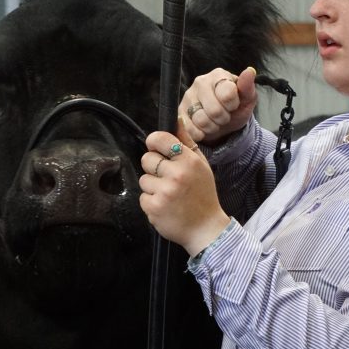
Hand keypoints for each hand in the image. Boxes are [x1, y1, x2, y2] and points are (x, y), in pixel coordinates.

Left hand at [139, 117, 230, 255]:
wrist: (206, 228)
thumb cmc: (203, 195)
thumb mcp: (201, 166)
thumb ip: (186, 142)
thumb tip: (176, 119)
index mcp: (188, 161)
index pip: (159, 139)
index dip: (154, 142)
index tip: (155, 148)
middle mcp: (176, 174)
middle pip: (147, 159)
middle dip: (153, 168)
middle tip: (167, 179)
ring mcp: (164, 191)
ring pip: (143, 179)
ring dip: (152, 187)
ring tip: (169, 195)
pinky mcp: (154, 207)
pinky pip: (142, 197)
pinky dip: (151, 202)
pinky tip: (166, 206)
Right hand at [181, 67, 257, 145]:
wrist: (223, 123)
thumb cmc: (235, 107)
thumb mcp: (247, 99)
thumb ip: (247, 86)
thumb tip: (250, 71)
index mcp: (218, 75)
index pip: (227, 94)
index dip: (233, 105)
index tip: (233, 105)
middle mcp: (200, 82)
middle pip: (214, 110)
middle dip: (223, 118)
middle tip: (224, 116)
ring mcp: (188, 97)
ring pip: (201, 120)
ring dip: (212, 127)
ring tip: (214, 121)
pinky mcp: (180, 112)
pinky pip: (190, 129)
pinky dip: (200, 134)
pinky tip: (204, 128)